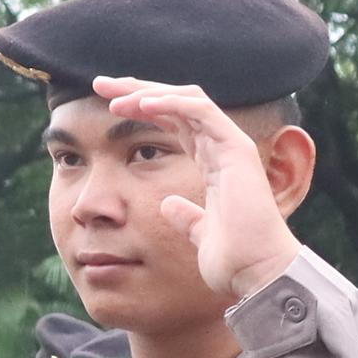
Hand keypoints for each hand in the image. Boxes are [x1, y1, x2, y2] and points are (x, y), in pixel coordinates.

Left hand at [92, 78, 304, 301]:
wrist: (257, 273)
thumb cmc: (234, 259)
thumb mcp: (199, 234)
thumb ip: (186, 217)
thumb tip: (169, 206)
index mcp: (213, 163)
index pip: (174, 121)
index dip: (142, 108)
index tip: (108, 107)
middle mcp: (222, 148)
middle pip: (176, 102)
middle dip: (138, 89)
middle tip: (101, 84)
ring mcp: (231, 145)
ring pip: (187, 99)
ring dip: (148, 92)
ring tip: (115, 95)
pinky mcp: (236, 149)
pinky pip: (200, 111)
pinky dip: (171, 103)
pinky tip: (142, 104)